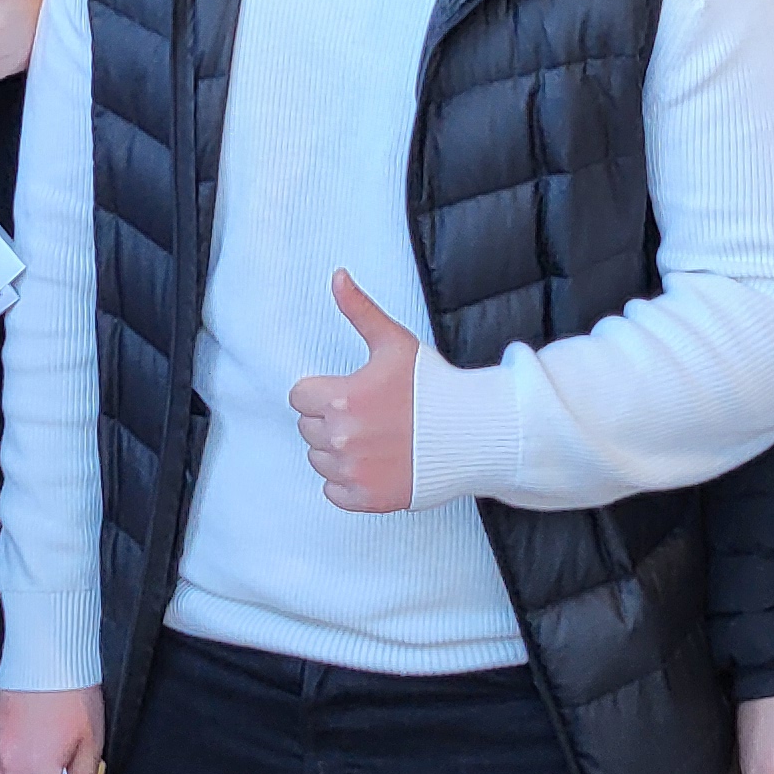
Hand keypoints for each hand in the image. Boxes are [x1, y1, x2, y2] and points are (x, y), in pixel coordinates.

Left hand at [289, 273, 422, 513]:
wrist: (473, 432)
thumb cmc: (434, 387)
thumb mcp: (395, 342)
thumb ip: (359, 310)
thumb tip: (337, 276)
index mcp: (341, 398)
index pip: (300, 397)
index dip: (322, 392)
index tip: (350, 393)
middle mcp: (341, 437)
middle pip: (308, 428)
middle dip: (330, 420)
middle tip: (366, 415)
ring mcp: (353, 472)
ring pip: (319, 460)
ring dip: (337, 451)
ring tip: (372, 439)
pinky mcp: (367, 498)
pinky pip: (333, 492)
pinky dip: (347, 482)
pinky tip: (373, 464)